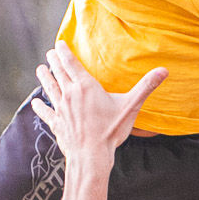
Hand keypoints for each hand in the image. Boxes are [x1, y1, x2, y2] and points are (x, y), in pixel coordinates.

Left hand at [31, 42, 165, 160]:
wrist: (91, 156)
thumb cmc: (111, 130)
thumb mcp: (131, 106)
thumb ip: (146, 87)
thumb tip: (164, 70)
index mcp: (86, 86)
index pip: (72, 64)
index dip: (64, 52)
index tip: (59, 44)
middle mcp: (70, 94)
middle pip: (59, 73)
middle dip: (53, 61)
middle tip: (49, 53)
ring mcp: (61, 109)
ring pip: (50, 88)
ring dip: (44, 78)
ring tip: (39, 69)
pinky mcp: (57, 123)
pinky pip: (45, 112)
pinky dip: (39, 107)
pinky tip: (34, 103)